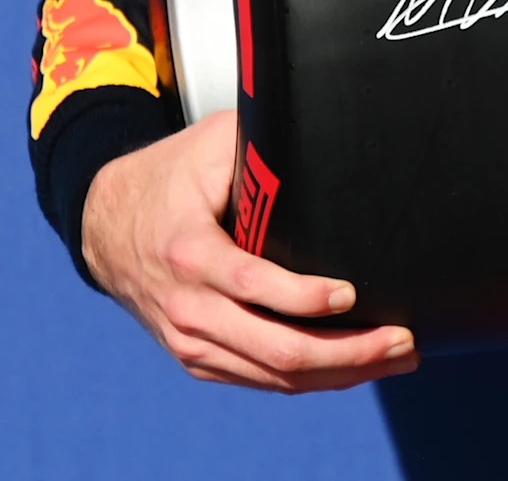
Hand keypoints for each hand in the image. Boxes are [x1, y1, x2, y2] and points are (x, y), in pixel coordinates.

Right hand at [80, 110, 418, 390]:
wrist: (105, 224)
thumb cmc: (169, 178)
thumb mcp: (210, 145)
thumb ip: (263, 144)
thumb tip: (331, 127)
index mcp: (190, 253)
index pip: (254, 286)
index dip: (307, 298)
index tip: (351, 292)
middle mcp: (189, 308)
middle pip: (276, 350)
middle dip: (348, 352)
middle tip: (402, 340)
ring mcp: (191, 341)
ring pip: (275, 376)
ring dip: (341, 373)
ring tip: (397, 356)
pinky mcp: (198, 358)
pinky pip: (261, 380)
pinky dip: (311, 379)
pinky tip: (353, 369)